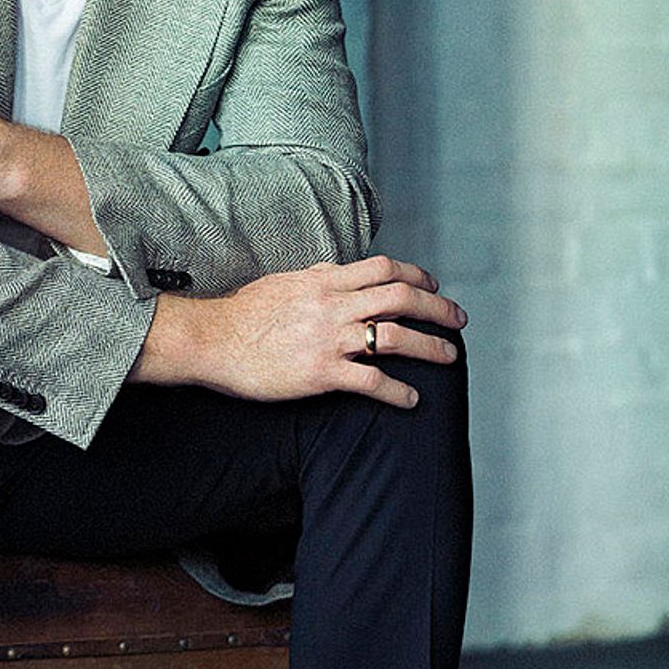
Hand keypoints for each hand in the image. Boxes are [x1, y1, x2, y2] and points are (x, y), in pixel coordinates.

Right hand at [147, 254, 466, 407]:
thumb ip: (316, 277)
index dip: (415, 275)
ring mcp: (328, 339)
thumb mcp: (283, 282)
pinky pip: (371, 381)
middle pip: (400, 298)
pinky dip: (397, 391)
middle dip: (437, 308)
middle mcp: (332, 306)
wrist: (211, 340)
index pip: (383, 268)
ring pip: (395, 336)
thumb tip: (337, 269)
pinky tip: (411, 399)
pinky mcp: (321, 373)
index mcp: (324, 281)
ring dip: (429, 347)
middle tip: (457, 319)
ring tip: (448, 357)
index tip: (431, 285)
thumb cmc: (241, 314)